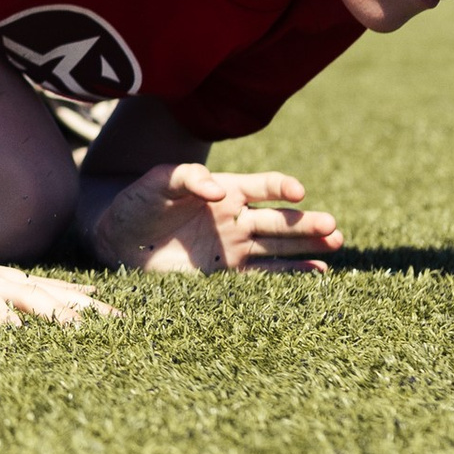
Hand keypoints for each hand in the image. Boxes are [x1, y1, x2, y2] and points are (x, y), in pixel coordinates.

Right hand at [0, 233, 114, 328]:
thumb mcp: (1, 282)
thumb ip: (41, 289)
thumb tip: (89, 293)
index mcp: (8, 283)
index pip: (55, 293)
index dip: (85, 307)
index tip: (121, 322)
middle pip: (26, 295)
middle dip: (50, 311)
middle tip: (76, 329)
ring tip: (12, 325)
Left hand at [90, 161, 341, 274]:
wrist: (117, 237)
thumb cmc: (138, 201)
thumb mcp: (158, 182)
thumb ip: (187, 179)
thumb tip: (219, 190)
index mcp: (227, 190)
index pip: (263, 186)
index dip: (281, 187)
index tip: (298, 192)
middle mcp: (237, 217)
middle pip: (280, 220)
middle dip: (307, 224)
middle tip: (333, 227)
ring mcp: (235, 246)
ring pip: (279, 246)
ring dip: (308, 247)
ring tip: (336, 245)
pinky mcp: (228, 273)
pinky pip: (266, 274)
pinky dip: (292, 275)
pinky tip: (317, 274)